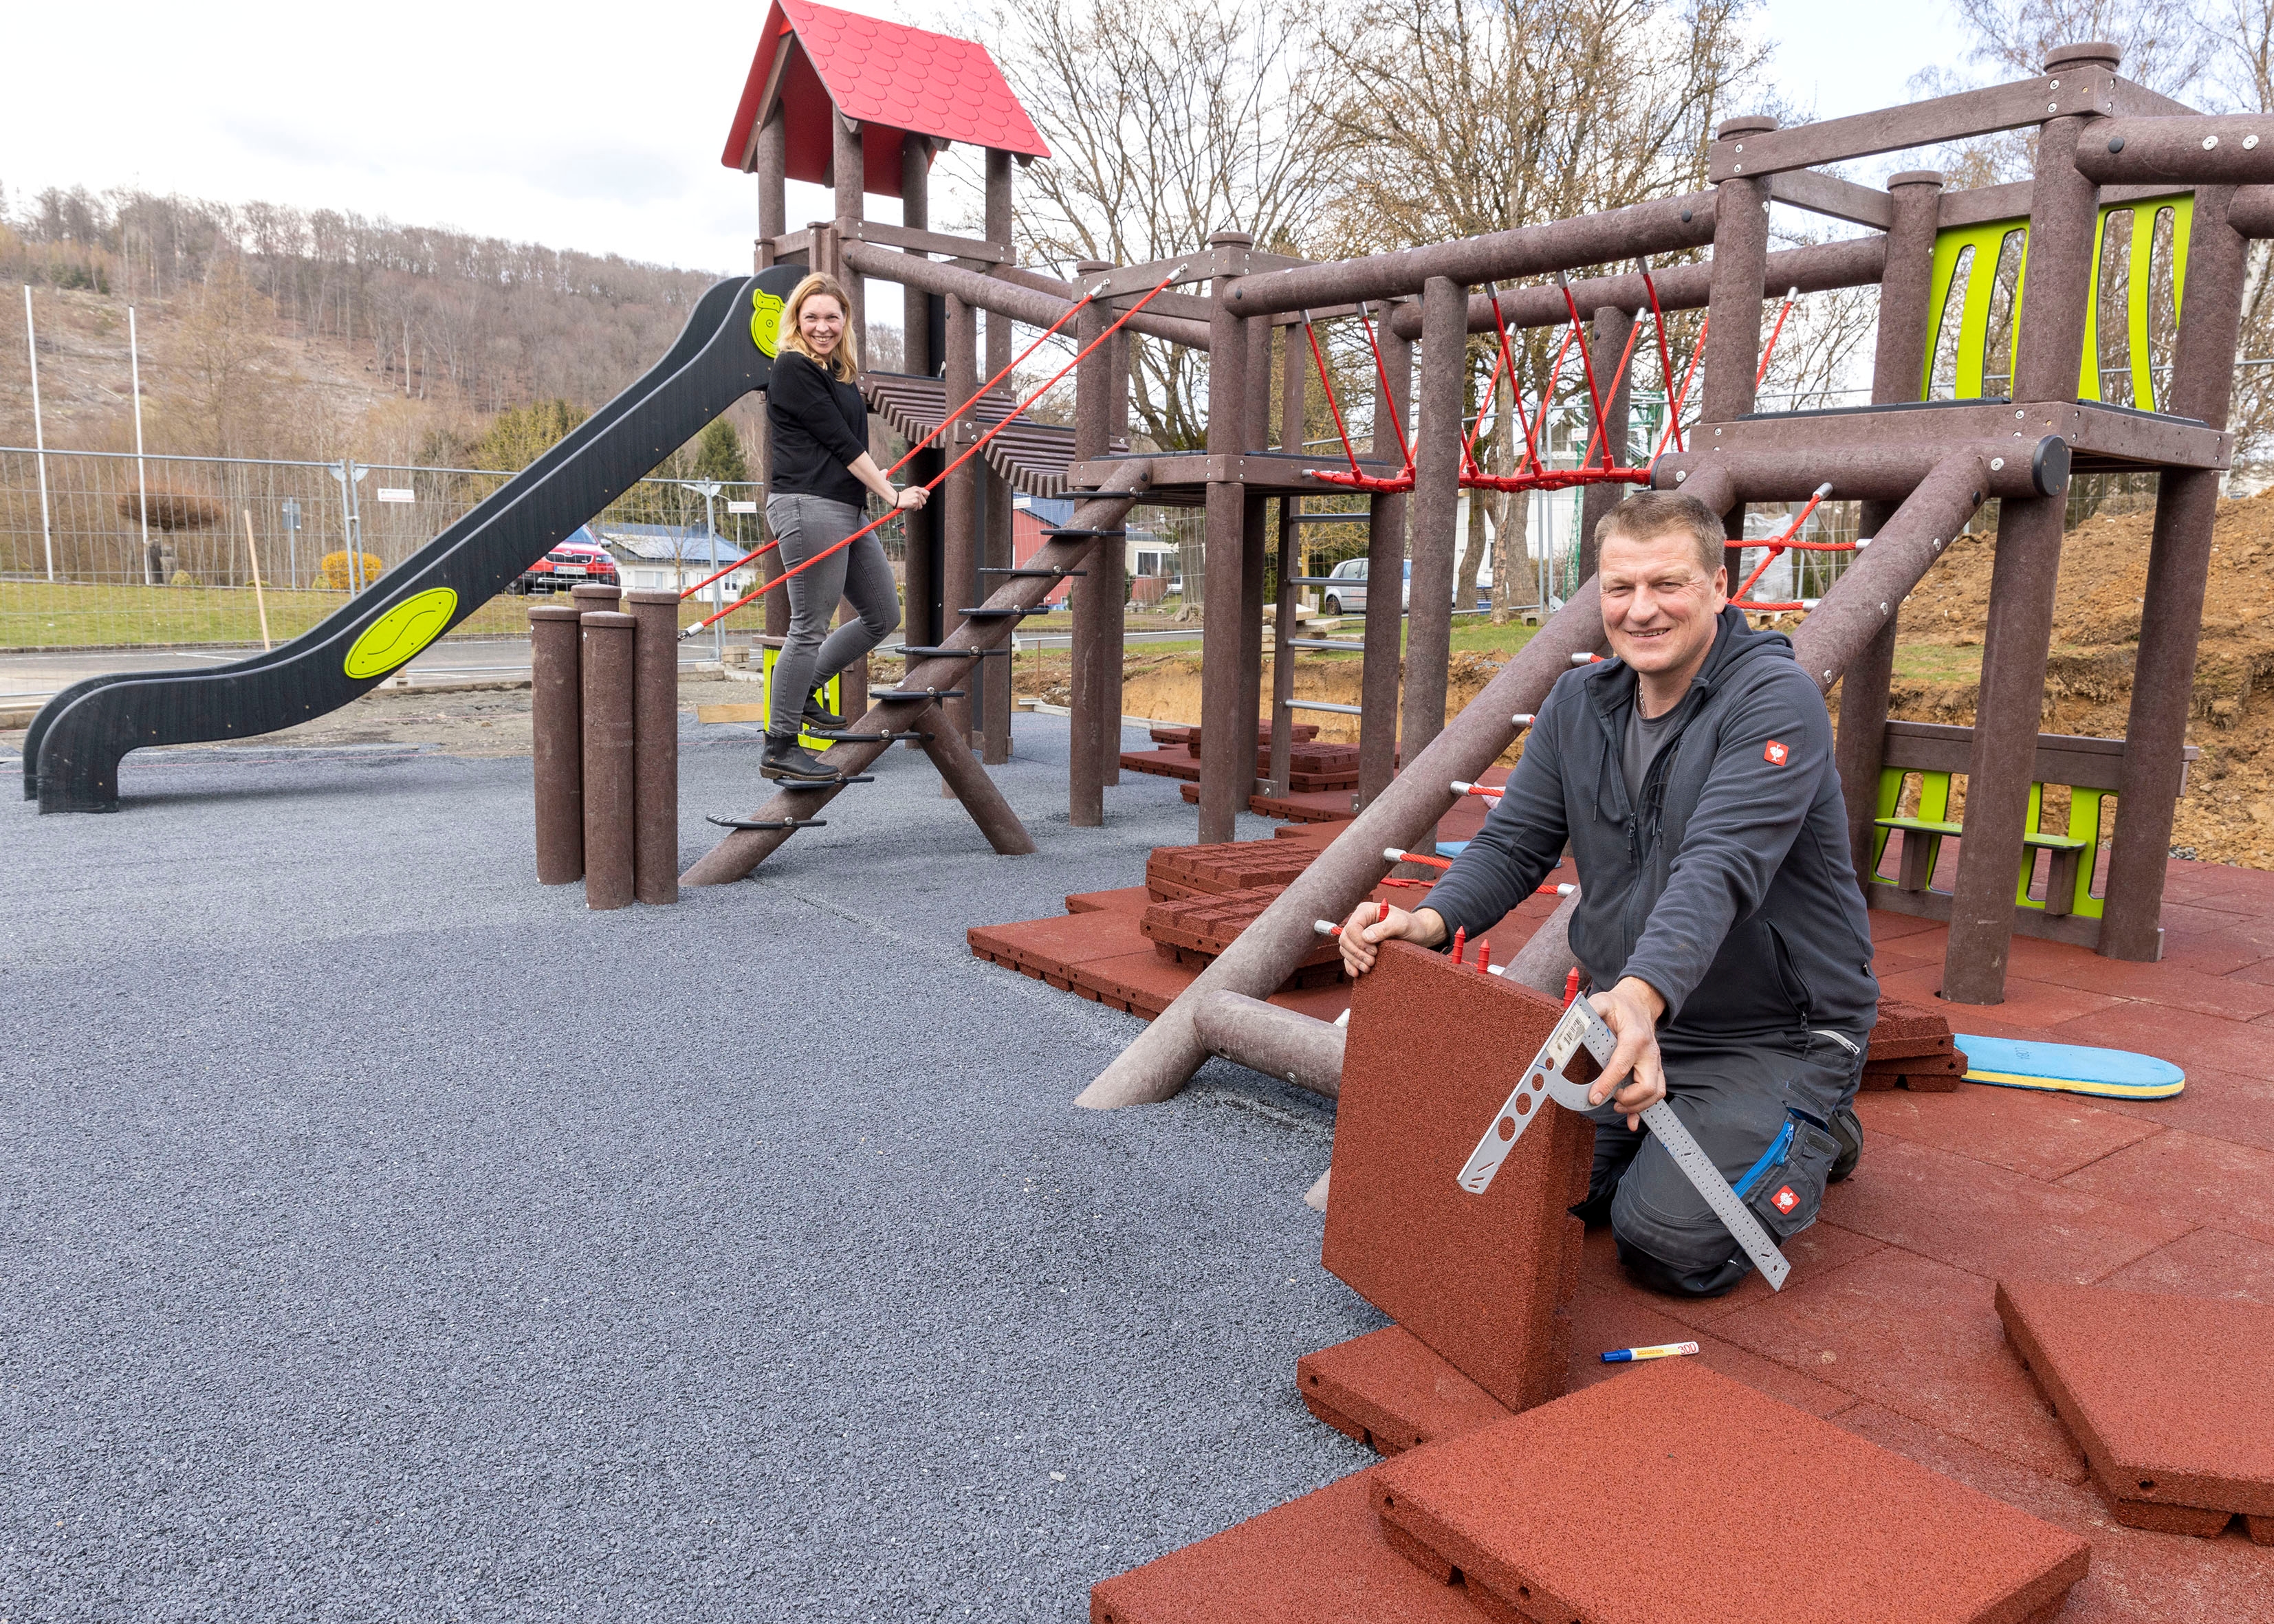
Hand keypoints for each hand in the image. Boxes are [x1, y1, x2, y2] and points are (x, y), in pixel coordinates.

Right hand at [895, 485, 929, 510]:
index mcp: (917, 488)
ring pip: (921, 506)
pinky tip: (908, 505)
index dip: (925, 497)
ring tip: (910, 503)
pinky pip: (916, 509)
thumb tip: (925, 491)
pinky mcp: (914, 502)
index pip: (927, 493)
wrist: (895, 498)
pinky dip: (912, 508)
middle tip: (913, 502)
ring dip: (916, 507)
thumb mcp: (911, 490)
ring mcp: (916, 497)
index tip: (921, 499)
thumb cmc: (903, 496)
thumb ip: (918, 491)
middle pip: (925, 502)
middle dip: (920, 504)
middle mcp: (917, 492)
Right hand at [1338, 904, 1446, 977]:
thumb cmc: (1410, 924)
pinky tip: (1356, 973)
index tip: (1374, 951)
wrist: (1417, 933)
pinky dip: (1351, 965)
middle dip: (1357, 953)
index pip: (1352, 927)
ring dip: (1354, 960)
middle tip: (1372, 962)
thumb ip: (1385, 928)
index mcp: (1366, 911)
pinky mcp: (1360, 946)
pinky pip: (1349, 956)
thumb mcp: (1401, 923)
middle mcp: (1359, 921)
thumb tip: (1366, 937)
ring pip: (1345, 948)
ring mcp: (1358, 934)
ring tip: (1367, 968)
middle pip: (1345, 939)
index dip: (1359, 941)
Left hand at [1587, 976, 1667, 1130]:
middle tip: (1610, 1100)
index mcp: (1634, 1038)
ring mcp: (1655, 1062)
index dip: (1607, 1084)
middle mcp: (1649, 1052)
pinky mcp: (1655, 1069)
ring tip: (1616, 1105)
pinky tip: (1632, 1121)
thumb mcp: (1601, 1002)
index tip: (1594, 1097)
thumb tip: (1567, 1022)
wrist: (1639, 1004)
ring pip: (1655, 1092)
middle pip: (1647, 1086)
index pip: (1622, 1065)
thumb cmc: (1619, 1006)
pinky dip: (1644, 1110)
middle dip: (1628, 1099)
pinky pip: (1656, 1093)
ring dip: (1637, 1106)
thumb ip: (1585, 1012)